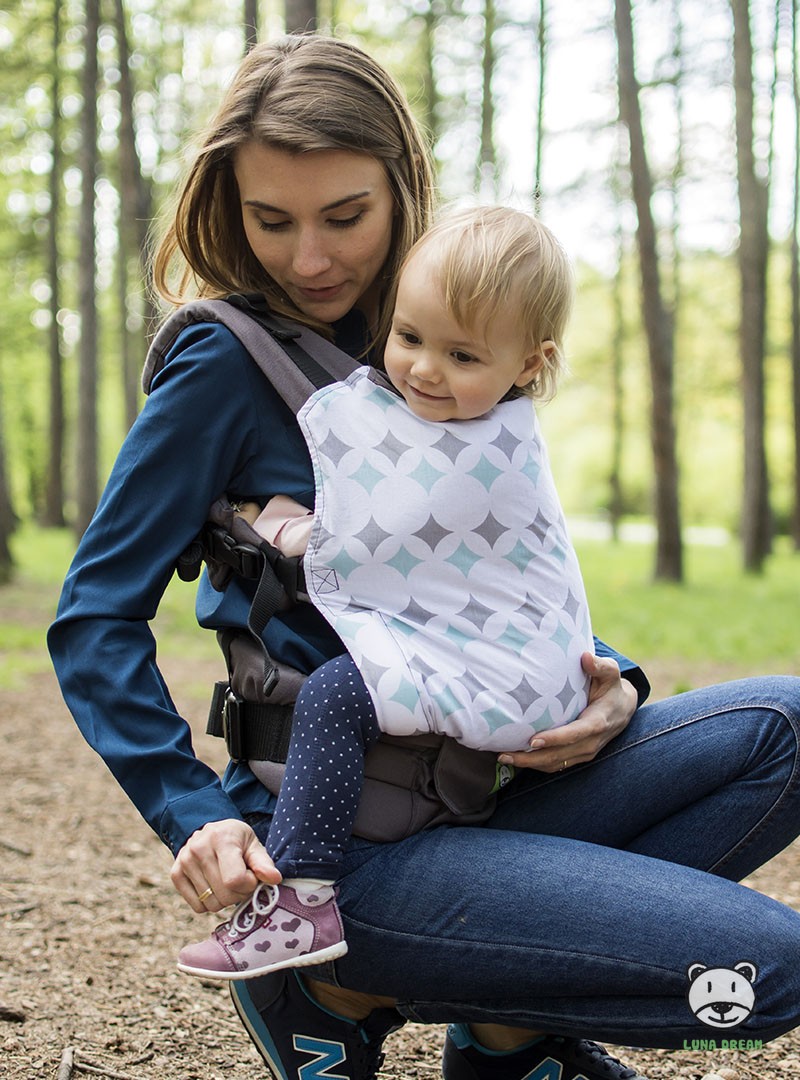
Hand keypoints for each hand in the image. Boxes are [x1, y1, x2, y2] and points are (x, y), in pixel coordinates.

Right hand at [170, 818, 280, 913]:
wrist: (210, 831)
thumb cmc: (236, 840)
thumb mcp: (253, 845)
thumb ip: (264, 863)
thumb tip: (274, 879)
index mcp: (222, 838)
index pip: (235, 879)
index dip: (248, 885)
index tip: (251, 877)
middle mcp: (198, 848)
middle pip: (224, 894)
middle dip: (239, 894)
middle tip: (241, 881)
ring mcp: (184, 861)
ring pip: (211, 904)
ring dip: (225, 899)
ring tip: (227, 881)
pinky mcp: (175, 873)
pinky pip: (197, 907)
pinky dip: (209, 902)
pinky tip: (214, 886)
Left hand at [498, 652, 637, 772]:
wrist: (622, 709)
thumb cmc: (611, 687)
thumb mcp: (610, 674)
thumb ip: (600, 666)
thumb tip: (586, 657)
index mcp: (597, 722)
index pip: (575, 734)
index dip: (554, 739)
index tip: (533, 740)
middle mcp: (591, 742)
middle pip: (559, 755)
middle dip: (532, 757)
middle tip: (505, 754)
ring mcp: (584, 752)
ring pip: (555, 763)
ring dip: (529, 764)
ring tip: (504, 757)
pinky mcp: (577, 756)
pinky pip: (556, 764)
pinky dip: (535, 764)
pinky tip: (516, 758)